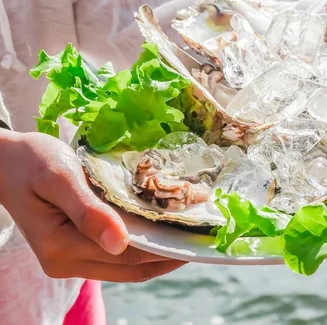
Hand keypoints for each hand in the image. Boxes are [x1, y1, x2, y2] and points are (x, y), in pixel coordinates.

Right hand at [0, 129, 186, 281]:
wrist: (4, 161)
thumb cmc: (31, 161)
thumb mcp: (60, 177)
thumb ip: (89, 211)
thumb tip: (121, 243)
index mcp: (62, 248)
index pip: (128, 257)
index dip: (166, 250)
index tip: (198, 238)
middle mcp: (65, 262)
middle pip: (131, 268)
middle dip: (169, 256)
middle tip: (203, 238)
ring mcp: (69, 259)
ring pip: (125, 267)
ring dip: (158, 254)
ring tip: (189, 235)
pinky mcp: (73, 250)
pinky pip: (115, 256)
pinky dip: (141, 247)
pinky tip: (161, 231)